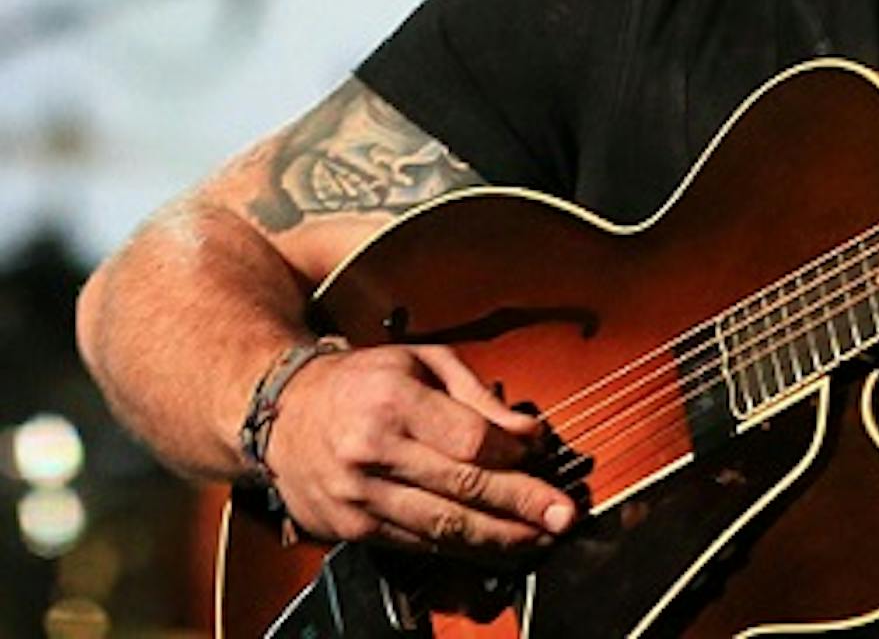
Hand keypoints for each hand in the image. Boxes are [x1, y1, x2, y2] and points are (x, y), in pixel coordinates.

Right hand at [262, 343, 577, 552]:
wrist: (282, 413)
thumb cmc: (362, 382)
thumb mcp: (424, 363)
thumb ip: (480, 397)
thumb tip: (530, 432)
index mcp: (394, 403)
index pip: (470, 441)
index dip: (514, 456)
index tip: (545, 458)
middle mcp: (372, 453)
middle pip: (462, 489)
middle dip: (521, 506)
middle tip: (563, 517)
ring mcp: (358, 496)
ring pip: (442, 527)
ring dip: (498, 538)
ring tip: (539, 539)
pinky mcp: (350, 529)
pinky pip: (416, 543)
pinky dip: (459, 549)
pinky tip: (492, 548)